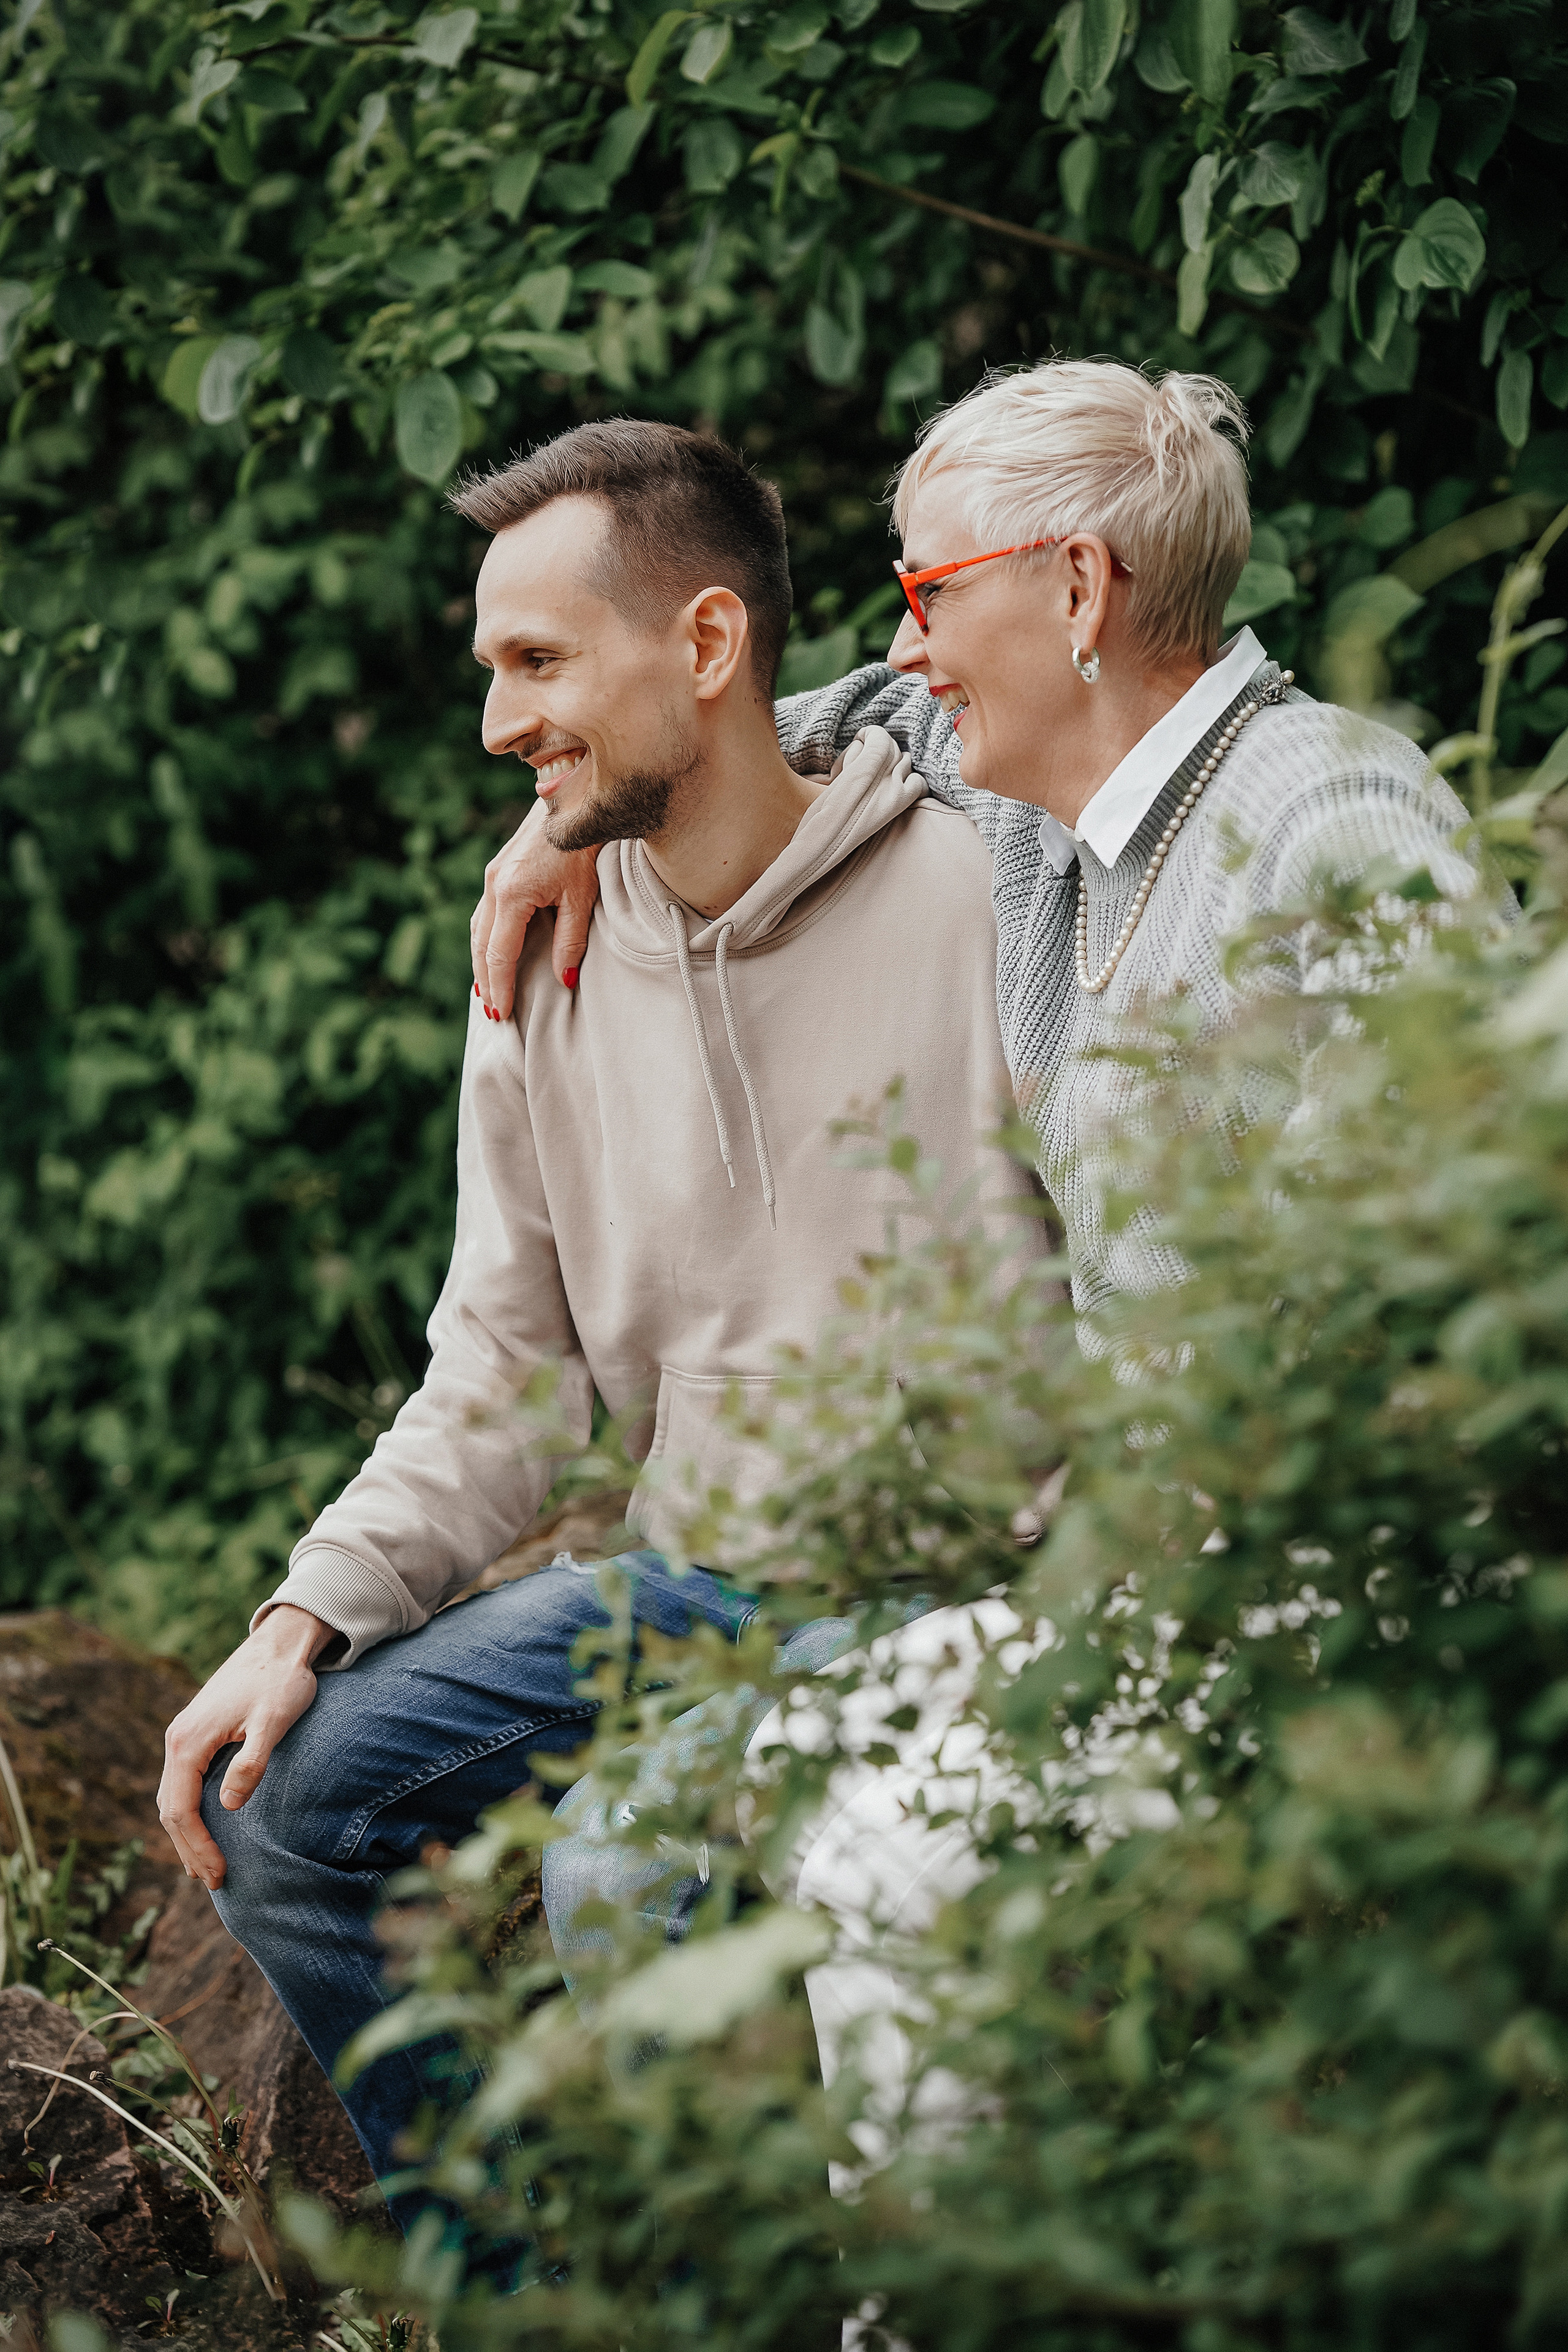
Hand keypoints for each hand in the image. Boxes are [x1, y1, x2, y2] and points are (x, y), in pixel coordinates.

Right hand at [158, 1604, 335, 1889]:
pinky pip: (183, 1782)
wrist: (280, 1643)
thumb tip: (229, 1805)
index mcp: (188, 1742)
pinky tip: (206, 1826)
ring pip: (173, 1796)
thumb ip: (252, 1763)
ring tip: (205, 1866)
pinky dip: (189, 1811)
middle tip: (213, 1881)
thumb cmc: (281, 1681)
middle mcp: (177, 1739)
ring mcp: (184, 1735)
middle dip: (189, 1848)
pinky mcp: (197, 1733)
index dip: (198, 1847)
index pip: (181, 1810)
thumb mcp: (273, 1722)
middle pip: (170, 1809)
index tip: (218, 1874)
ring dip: (186, 1833)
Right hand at [471, 798, 601, 1019]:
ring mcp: (492, 876)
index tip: (502, 1013)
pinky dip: (484, 941)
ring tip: (487, 993)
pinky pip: (483, 915)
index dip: (500, 986)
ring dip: (481, 963)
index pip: (500, 953)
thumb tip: (564, 980)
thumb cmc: (581, 848)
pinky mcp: (497, 871)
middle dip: (485, 981)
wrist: (571, 800)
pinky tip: (490, 956)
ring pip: (478, 930)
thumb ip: (572, 941)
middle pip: (481, 945)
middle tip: (492, 1013)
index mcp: (513, 893)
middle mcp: (494, 885)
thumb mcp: (582, 897)